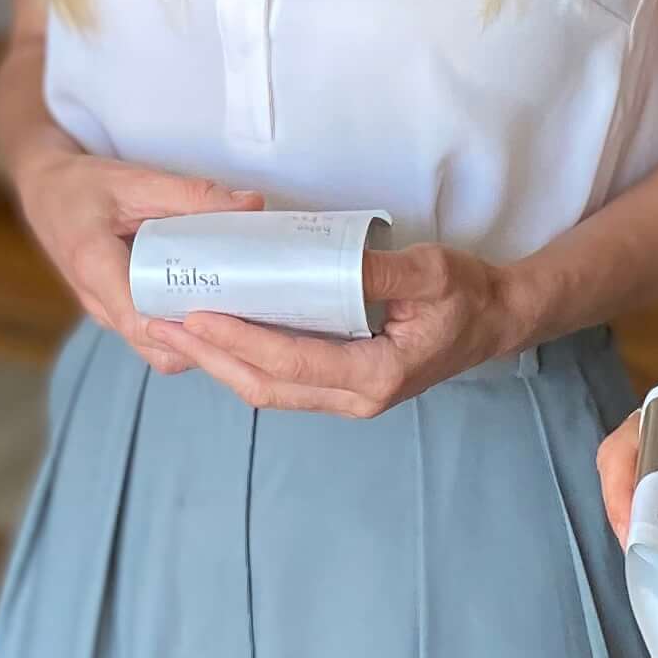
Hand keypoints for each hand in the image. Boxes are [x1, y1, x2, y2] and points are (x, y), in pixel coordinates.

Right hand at [9, 144, 263, 375]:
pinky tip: (212, 306)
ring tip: (236, 313)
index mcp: (94, 265)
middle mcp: (95, 300)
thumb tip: (250, 206)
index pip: (139, 321)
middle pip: (154, 347)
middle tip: (247, 316)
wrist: (43, 190)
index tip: (229, 315)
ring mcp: (103, 311)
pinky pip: (148, 335)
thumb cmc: (84, 184)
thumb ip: (192, 194)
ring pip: (153, 348)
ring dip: (193, 340)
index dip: (185, 330)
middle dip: (201, 343)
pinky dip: (181, 329)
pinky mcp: (113, 310)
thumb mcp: (136, 179)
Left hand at [163, 244, 520, 420]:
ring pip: (269, 389)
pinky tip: (216, 336)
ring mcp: (348, 397)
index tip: (195, 314)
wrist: (496, 320)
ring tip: (173, 332)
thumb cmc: (467, 293)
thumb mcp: (431, 272)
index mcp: (375, 375)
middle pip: (266, 385)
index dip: (239, 340)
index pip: (290, 361)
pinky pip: (282, 381)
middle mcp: (355, 397)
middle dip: (210, 357)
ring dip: (219, 362)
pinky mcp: (342, 387)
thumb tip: (329, 259)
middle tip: (160, 325)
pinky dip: (243, 360)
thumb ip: (379, 272)